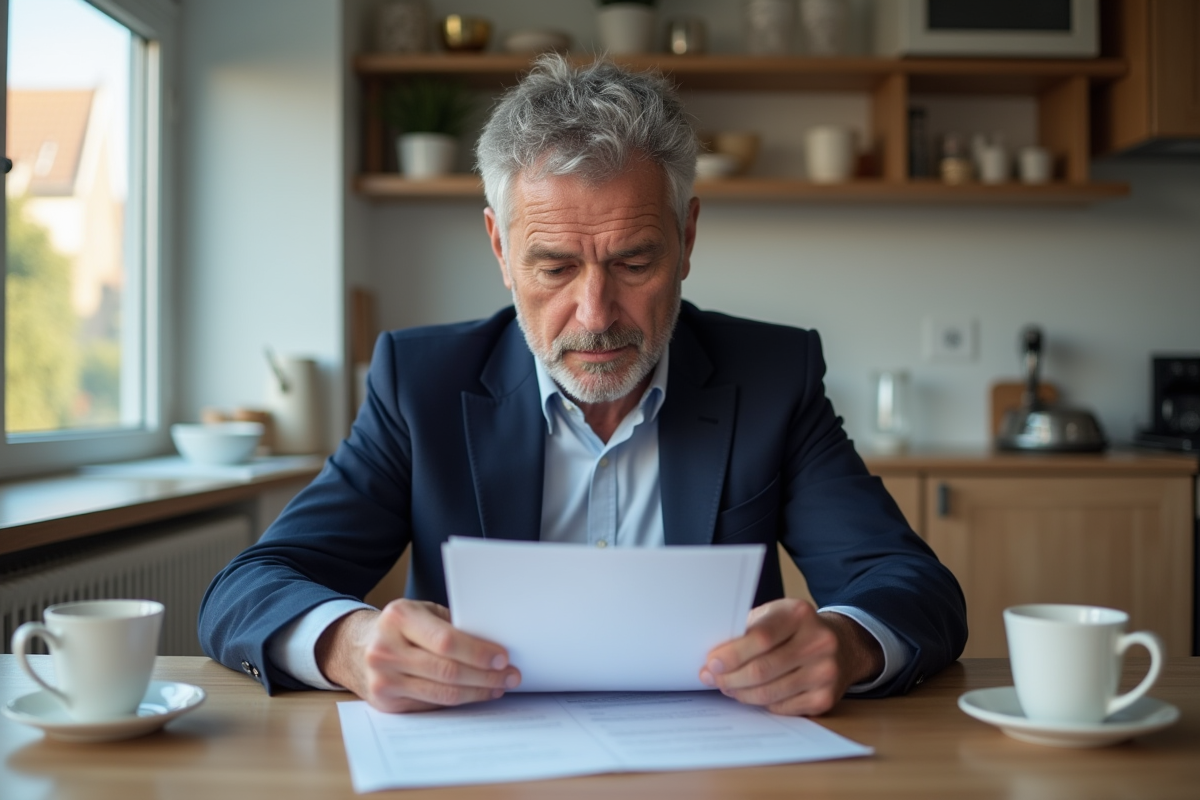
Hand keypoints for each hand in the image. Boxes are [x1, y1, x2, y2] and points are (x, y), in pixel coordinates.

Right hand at [315, 600, 520, 712]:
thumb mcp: (420, 612)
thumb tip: (495, 643)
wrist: (356, 647)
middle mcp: (386, 649)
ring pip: (442, 694)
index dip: (478, 652)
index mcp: (398, 617)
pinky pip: (431, 705)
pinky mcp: (386, 703)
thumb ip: (450, 624)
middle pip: (447, 671)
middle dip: (485, 676)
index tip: (503, 657)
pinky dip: (459, 701)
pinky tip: (476, 694)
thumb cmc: (399, 626)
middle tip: (510, 675)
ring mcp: (383, 679)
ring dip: (478, 692)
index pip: (446, 641)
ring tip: (499, 686)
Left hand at [699, 599, 882, 715]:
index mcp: (800, 614)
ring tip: (727, 687)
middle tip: (713, 678)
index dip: (732, 654)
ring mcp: (825, 672)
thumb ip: (748, 630)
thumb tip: (714, 655)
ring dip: (741, 693)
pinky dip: (761, 703)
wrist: (843, 645)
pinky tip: (751, 694)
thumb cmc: (798, 629)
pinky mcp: (826, 698)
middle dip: (730, 677)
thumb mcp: (776, 615)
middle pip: (762, 669)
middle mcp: (818, 642)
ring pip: (769, 692)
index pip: (761, 638)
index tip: (712, 663)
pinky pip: (781, 706)